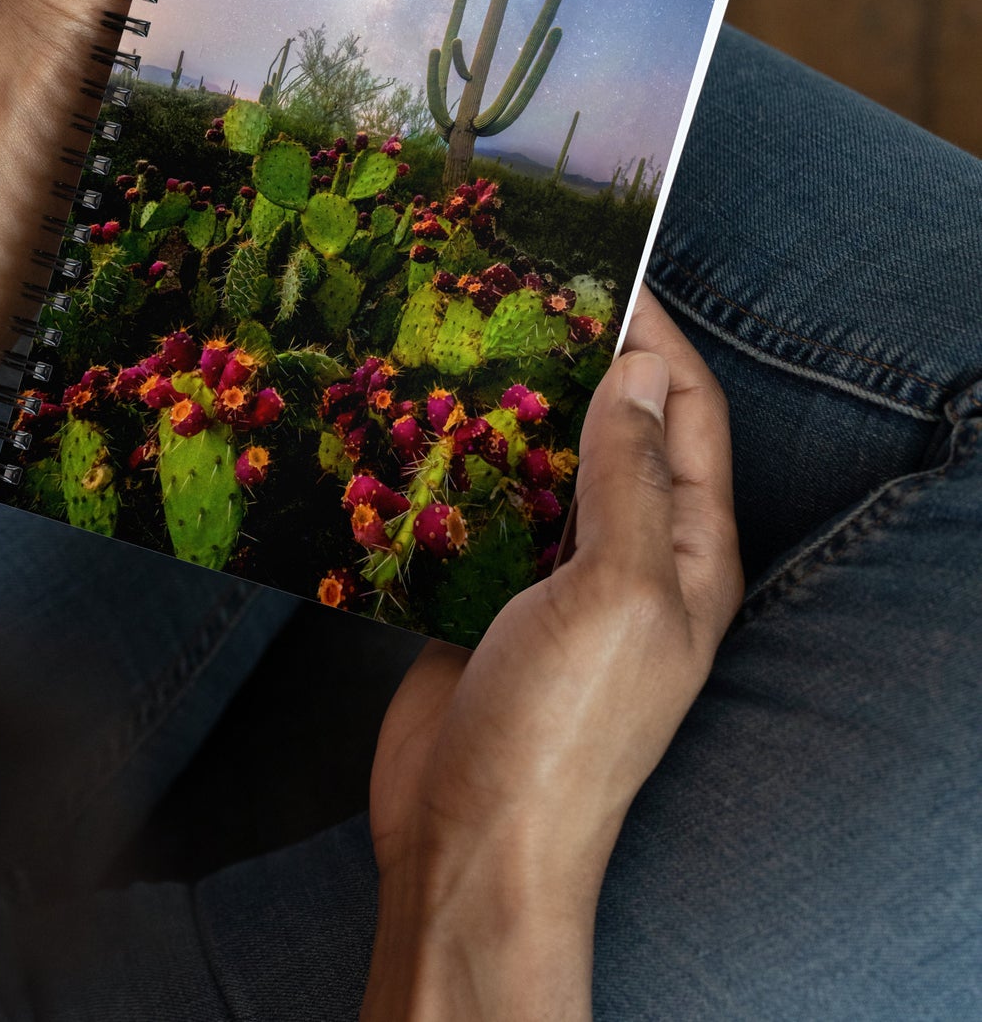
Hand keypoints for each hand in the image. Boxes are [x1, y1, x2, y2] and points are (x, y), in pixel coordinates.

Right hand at [363, 288, 743, 1020]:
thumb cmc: (562, 730)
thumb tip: (639, 371)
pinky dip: (459, 462)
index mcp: (689, 553)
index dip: (656, 338)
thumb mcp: (618, 594)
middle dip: (579, 361)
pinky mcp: (486, 593)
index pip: (686, 415)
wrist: (469, 841)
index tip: (608, 269)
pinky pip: (481, 507)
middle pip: (615, 431)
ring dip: (512, 407)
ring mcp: (554, 576)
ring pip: (541, 464)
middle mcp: (630, 556)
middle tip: (517, 292)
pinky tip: (420, 420)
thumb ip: (630, 479)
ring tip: (461, 337)